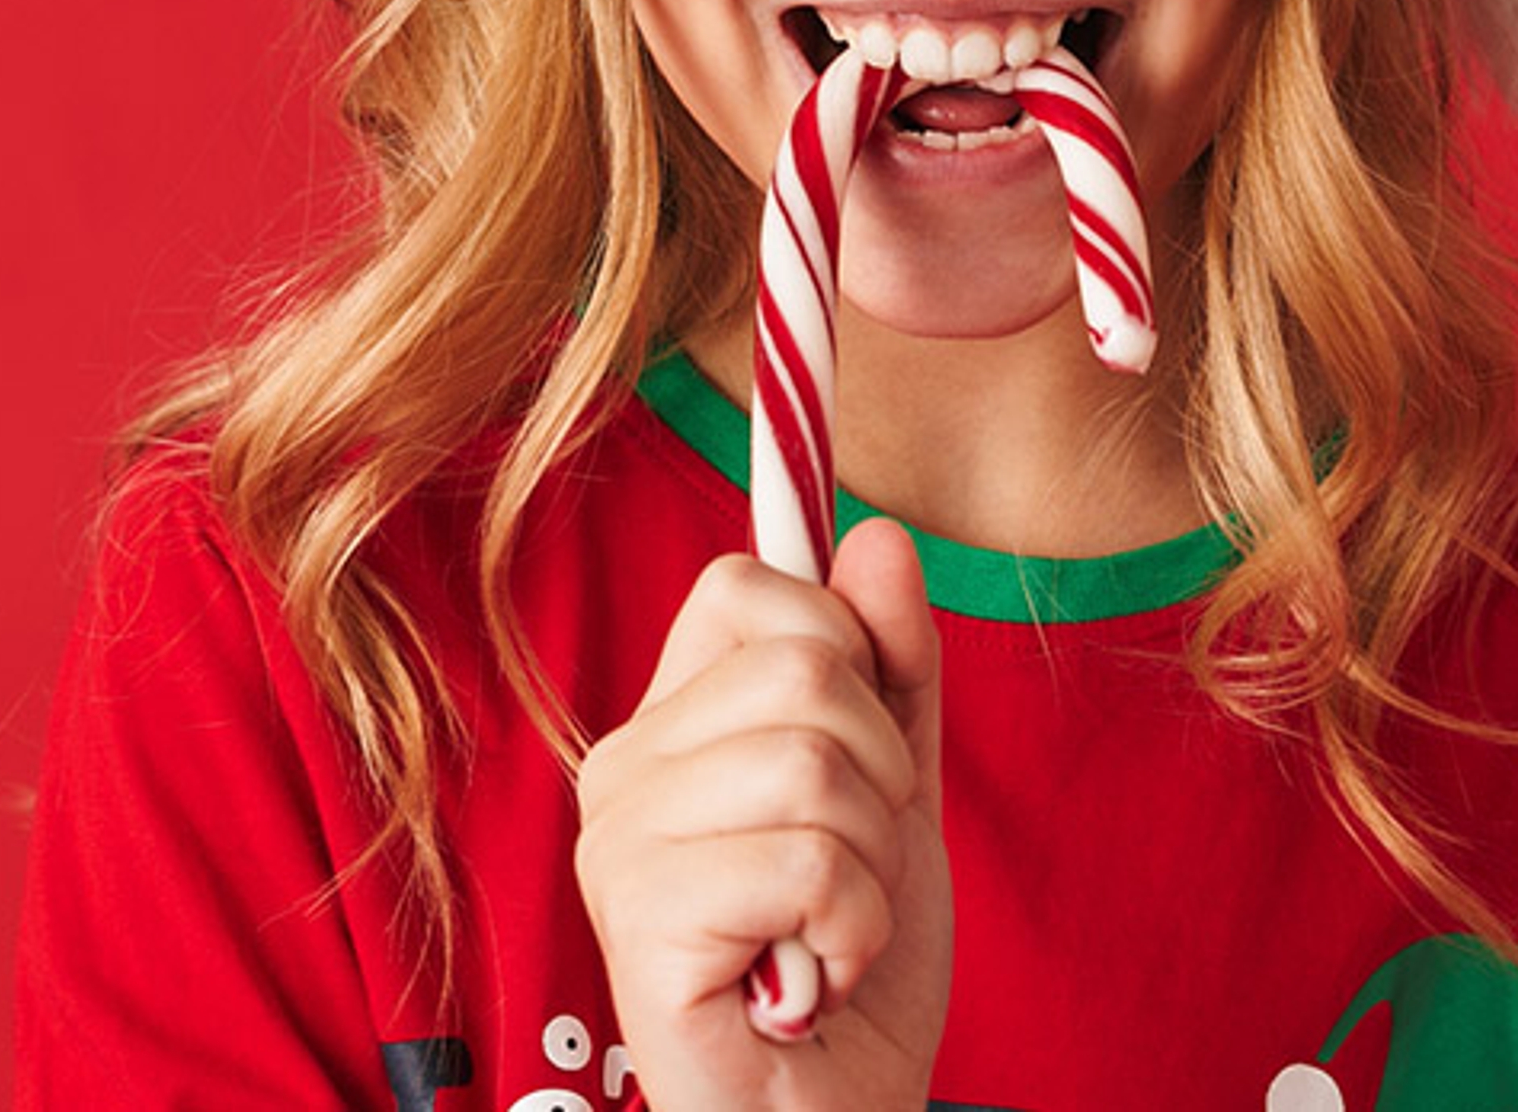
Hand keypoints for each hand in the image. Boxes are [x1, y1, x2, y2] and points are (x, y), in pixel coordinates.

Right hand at [574, 520, 949, 1109]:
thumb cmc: (848, 964)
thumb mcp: (898, 796)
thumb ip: (893, 671)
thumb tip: (878, 537)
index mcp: (669, 725)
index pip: (749, 588)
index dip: (849, 650)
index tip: (864, 753)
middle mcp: (621, 772)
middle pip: (805, 667)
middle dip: (882, 778)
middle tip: (849, 873)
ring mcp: (618, 849)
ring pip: (815, 766)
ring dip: (872, 869)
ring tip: (827, 933)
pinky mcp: (643, 927)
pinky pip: (809, 864)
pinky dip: (853, 933)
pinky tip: (809, 981)